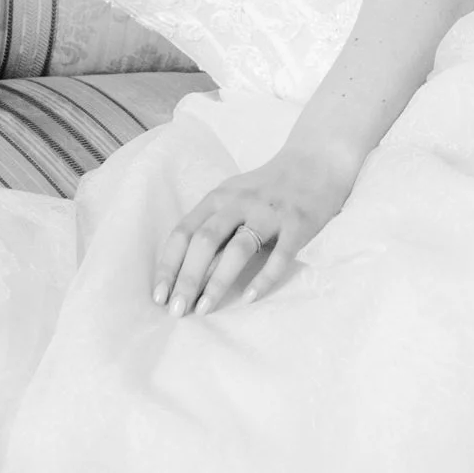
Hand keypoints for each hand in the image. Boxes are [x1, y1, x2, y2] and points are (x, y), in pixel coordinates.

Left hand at [152, 145, 359, 315]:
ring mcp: (268, 213)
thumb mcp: (234, 199)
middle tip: (176, 310)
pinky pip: (279, 255)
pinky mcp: (296, 224)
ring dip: (217, 282)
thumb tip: (187, 273)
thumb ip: (214, 227)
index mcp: (218, 198)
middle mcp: (239, 202)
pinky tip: (249, 299)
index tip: (158, 295)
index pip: (184, 232)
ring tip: (204, 310)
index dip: (169, 264)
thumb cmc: (267, 188)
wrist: (315, 161)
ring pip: (237, 249)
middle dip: (187, 278)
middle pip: (204, 241)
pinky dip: (263, 278)